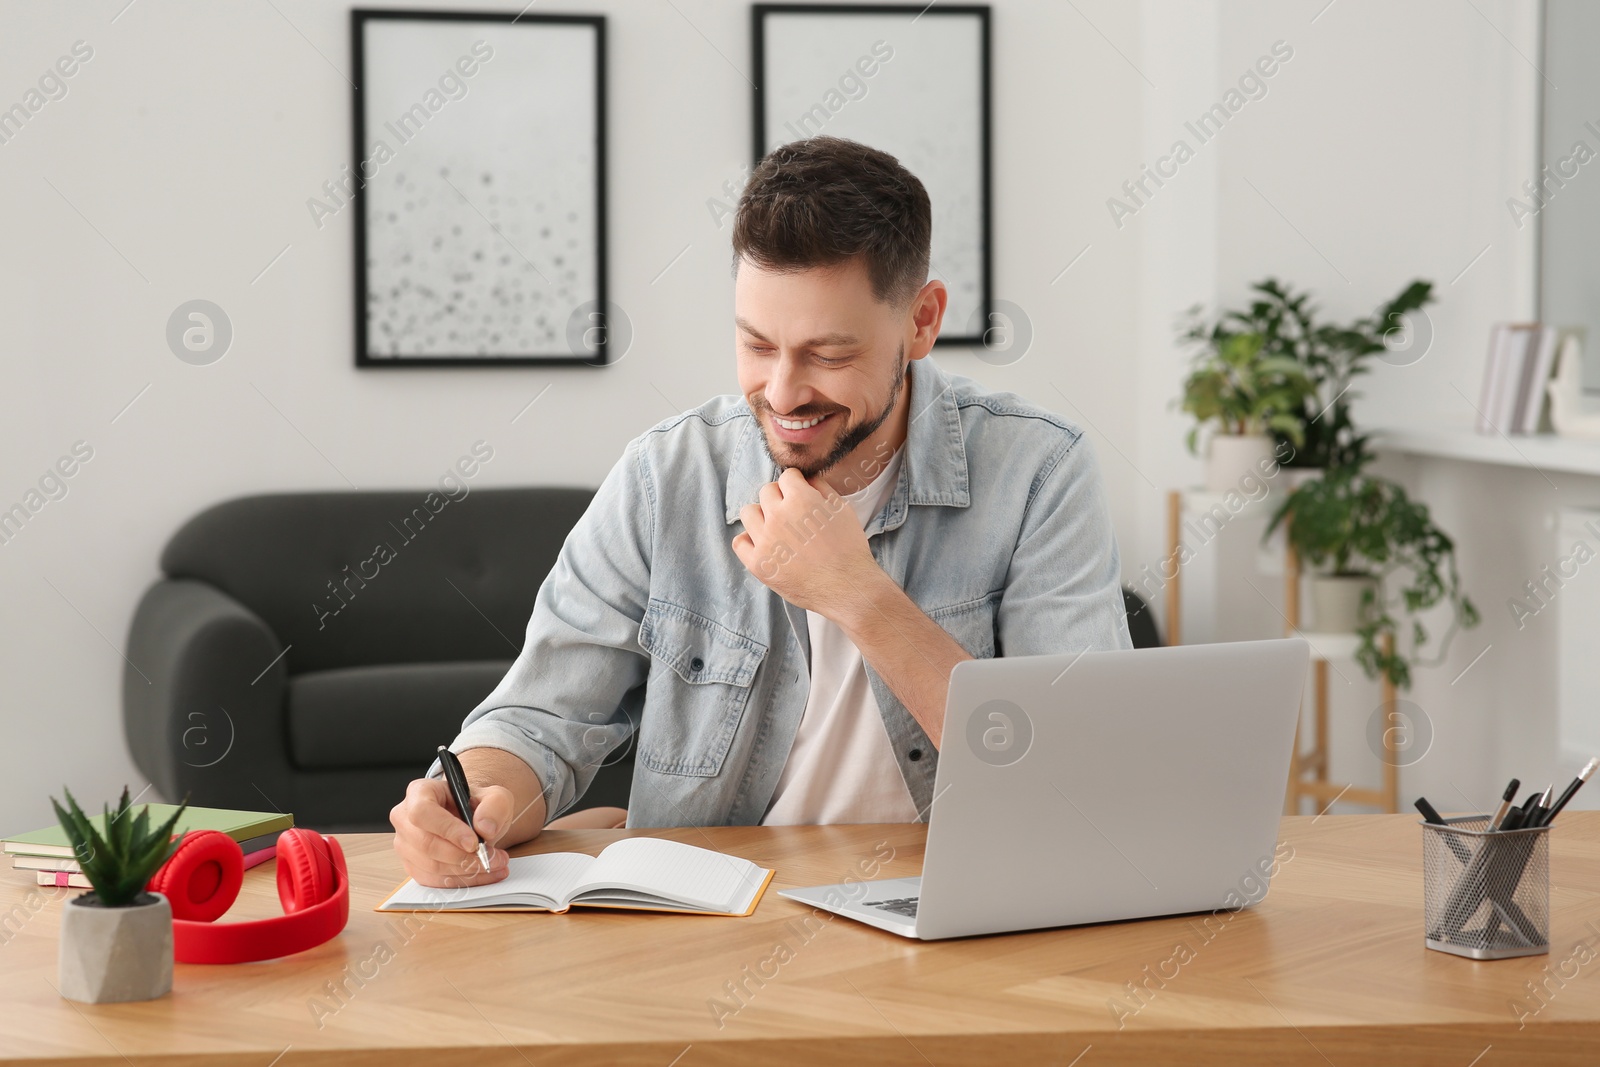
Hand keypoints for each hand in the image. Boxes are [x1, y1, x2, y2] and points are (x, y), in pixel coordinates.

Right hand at [390, 777, 511, 887]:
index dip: (447, 829)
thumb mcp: (495, 797)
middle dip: (463, 856)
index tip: (473, 842)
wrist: (473, 820)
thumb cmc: (477, 805)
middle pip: (426, 844)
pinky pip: (434, 881)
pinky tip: (482, 874)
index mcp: (419, 792)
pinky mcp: (413, 866)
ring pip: (431, 866)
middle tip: (491, 857)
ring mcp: (405, 844)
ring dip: (466, 870)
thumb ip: (494, 807)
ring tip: (494, 864)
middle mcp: (405, 818)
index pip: (423, 812)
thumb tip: (484, 828)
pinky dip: (461, 881)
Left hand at [731, 467, 881, 614]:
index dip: (796, 484)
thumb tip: (805, 478)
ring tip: (776, 528)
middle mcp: (778, 516)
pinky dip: (749, 540)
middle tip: (792, 514)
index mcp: (800, 499)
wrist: (846, 587)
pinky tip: (764, 544)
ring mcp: (765, 540)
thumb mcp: (842, 509)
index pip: (786, 477)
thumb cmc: (849, 548)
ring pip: (748, 512)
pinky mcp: (758, 563)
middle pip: (766, 492)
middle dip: (779, 498)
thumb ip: (821, 487)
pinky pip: (739, 542)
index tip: (799, 493)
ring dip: (761, 516)